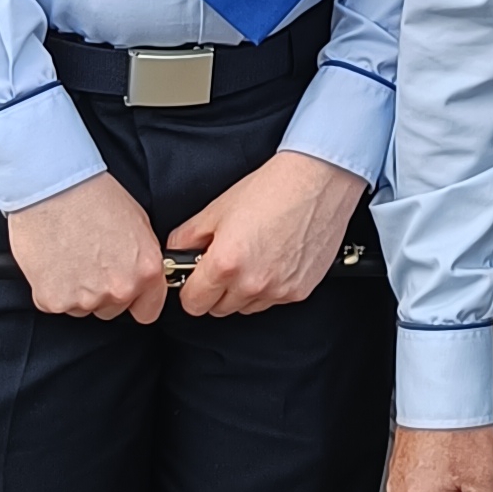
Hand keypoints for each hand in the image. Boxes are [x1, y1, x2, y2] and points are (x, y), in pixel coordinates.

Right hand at [9, 170, 175, 323]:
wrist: (52, 185)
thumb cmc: (93, 195)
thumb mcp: (138, 223)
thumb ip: (143, 260)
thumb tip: (142, 276)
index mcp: (146, 271)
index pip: (148, 312)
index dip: (136, 301)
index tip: (126, 291)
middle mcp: (119, 289)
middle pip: (112, 310)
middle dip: (103, 292)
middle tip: (90, 260)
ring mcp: (85, 298)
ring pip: (83, 308)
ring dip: (77, 290)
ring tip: (70, 256)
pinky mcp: (53, 300)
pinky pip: (55, 303)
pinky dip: (53, 287)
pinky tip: (53, 261)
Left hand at [169, 147, 366, 316]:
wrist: (317, 181)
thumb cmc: (271, 189)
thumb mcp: (217, 208)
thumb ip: (187, 237)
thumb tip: (176, 252)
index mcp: (226, 264)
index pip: (193, 304)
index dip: (191, 290)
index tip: (197, 278)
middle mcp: (252, 283)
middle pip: (218, 310)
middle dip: (217, 291)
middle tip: (227, 262)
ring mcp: (278, 290)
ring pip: (246, 307)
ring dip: (244, 291)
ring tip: (254, 257)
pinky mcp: (300, 291)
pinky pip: (274, 300)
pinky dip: (270, 287)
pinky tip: (275, 259)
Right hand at [386, 422, 492, 491]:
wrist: (440, 392)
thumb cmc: (456, 429)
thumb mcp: (482, 479)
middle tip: (480, 487)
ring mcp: (400, 475)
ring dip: (457, 486)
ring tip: (474, 461)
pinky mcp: (403, 457)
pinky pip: (425, 477)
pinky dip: (446, 470)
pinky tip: (462, 451)